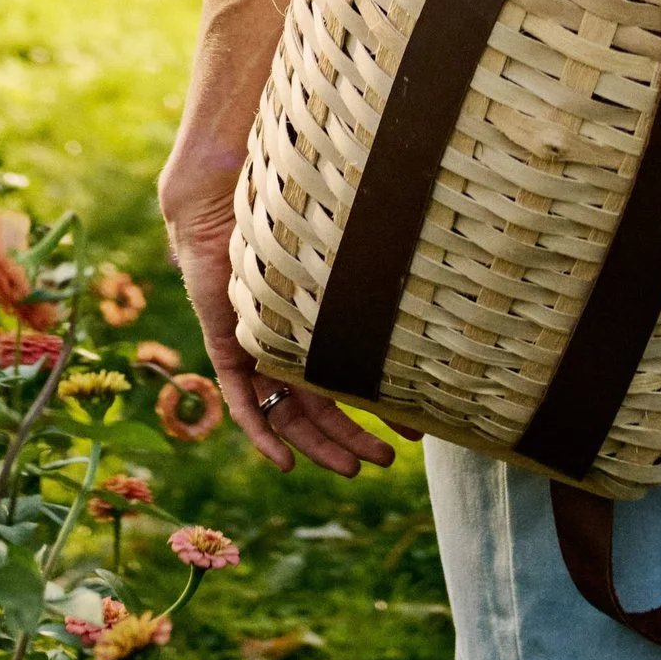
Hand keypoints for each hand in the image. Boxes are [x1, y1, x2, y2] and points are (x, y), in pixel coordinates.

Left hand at [159, 185, 393, 480]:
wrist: (223, 190)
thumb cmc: (286, 202)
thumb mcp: (341, 246)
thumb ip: (371, 265)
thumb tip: (437, 255)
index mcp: (315, 322)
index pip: (347, 378)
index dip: (379, 405)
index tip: (414, 427)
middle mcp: (287, 340)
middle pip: (321, 406)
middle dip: (353, 437)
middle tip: (388, 460)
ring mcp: (256, 348)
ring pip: (288, 414)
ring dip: (319, 445)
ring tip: (355, 468)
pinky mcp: (227, 348)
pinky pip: (244, 403)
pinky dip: (263, 436)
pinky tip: (285, 463)